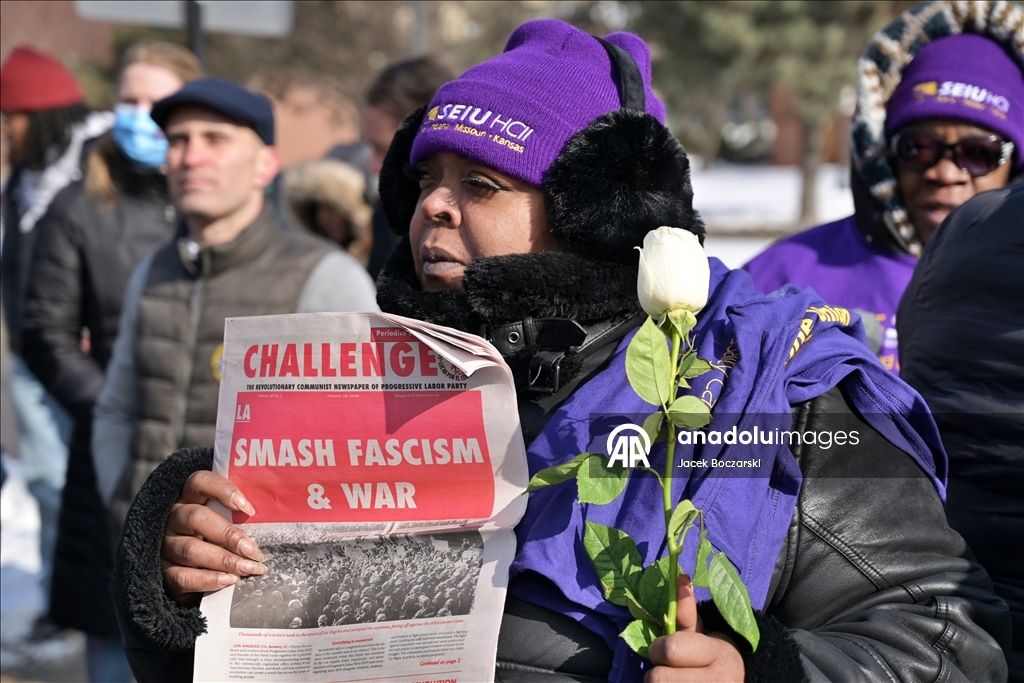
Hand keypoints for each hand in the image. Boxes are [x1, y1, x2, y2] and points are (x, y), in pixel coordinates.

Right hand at [161, 470, 266, 603]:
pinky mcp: (164, 571)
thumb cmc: (215, 536)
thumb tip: (274, 515)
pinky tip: (229, 581)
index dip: (223, 490)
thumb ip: (239, 513)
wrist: (189, 570)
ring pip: (191, 549)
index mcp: (189, 497)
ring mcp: (166, 544)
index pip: (200, 481)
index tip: (249, 508)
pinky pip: (182, 576)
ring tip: (249, 568)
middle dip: (229, 535)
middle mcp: (174, 518)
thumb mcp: (224, 519)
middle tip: (254, 550)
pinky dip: (208, 579)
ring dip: (224, 560)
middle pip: (196, 518)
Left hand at [645, 575, 745, 681]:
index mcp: (719, 654)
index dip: (659, 649)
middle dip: (657, 673)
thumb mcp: (706, 636)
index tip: (664, 652)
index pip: (669, 650)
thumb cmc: (714, 660)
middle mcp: (719, 681)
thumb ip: (688, 614)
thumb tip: (680, 579)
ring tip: (673, 681)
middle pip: (658, 678)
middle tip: (666, 671)